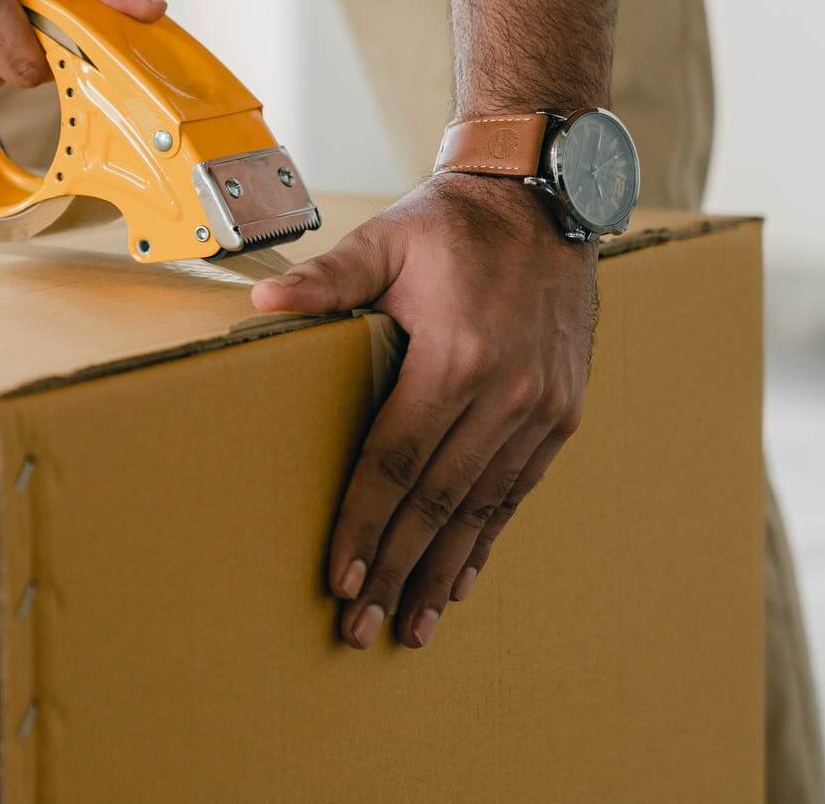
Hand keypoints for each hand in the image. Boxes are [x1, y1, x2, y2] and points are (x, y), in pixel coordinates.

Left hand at [250, 172, 594, 648]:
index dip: (364, 524)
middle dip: (395, 569)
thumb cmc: (452, 223)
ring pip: (482, 508)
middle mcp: (506, 393)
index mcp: (457, 356)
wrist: (545, 198)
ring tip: (409, 624)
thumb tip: (263, 306)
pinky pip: (517, 491)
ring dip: (442, 571)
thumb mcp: (386, 239)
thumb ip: (328, 278)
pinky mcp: (561, 412)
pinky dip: (486, 538)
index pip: (397, 461)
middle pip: (437, 501)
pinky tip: (460, 579)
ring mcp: (541, 408)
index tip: (338, 578)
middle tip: (360, 626)